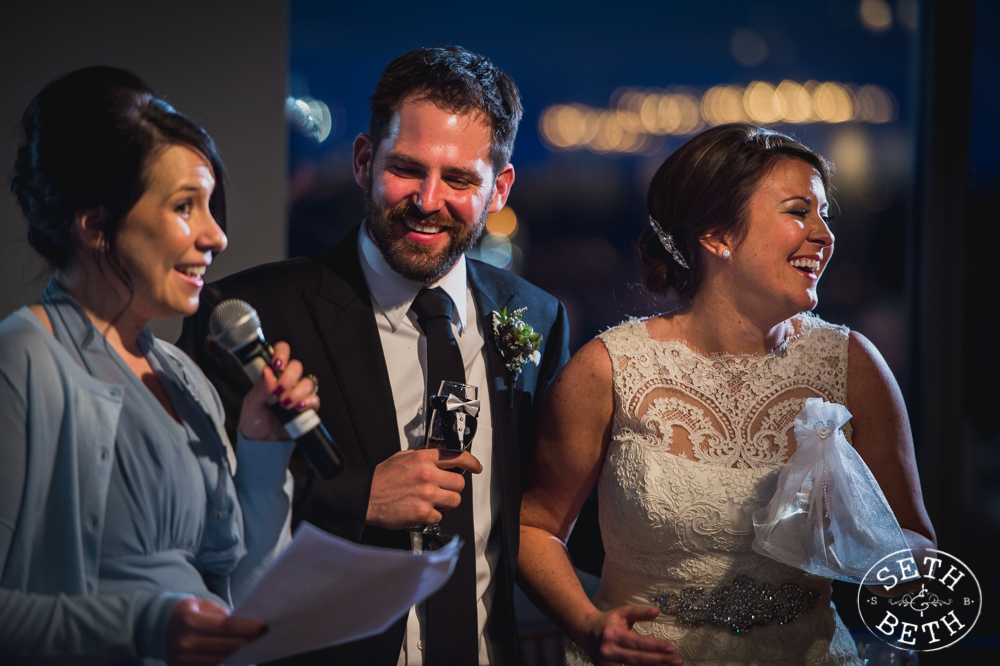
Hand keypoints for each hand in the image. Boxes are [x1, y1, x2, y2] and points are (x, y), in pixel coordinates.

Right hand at [166, 598, 266, 665]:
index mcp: (191, 621)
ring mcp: (183, 659)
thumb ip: (220, 614)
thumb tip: (242, 622)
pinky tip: (238, 654)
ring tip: (254, 644)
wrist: (155, 626)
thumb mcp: (200, 604)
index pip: (225, 627)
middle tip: (264, 636)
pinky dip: (226, 661)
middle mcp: (186, 642)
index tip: (264, 626)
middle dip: (247, 641)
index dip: (246, 628)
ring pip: (220, 659)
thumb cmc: (184, 612)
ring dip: (239, 653)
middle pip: (225, 646)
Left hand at [238, 341, 318, 440]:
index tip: (277, 365)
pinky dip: (307, 403)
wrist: (263, 443)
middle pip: (297, 366)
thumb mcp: (251, 404)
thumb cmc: (254, 421)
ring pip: (307, 382)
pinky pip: (314, 399)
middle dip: (288, 379)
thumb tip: (267, 372)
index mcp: (272, 375)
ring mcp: (298, 394)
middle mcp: (287, 382)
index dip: (282, 353)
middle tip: (277, 393)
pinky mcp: (308, 407)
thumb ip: (259, 389)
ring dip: (296, 394)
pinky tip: (297, 410)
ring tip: (284, 405)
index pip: (281, 353)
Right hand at [366, 448, 482, 528]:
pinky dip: (432, 515)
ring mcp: (427, 495)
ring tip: (433, 501)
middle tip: (443, 489)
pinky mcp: (423, 513)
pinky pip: (440, 516)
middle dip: (453, 487)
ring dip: (447, 502)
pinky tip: (421, 510)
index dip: (471, 462)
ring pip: (455, 500)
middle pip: (459, 482)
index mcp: (423, 458)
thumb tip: (439, 457)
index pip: (457, 456)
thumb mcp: (402, 457)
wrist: (366, 497)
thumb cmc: (381, 478)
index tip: (476, 467)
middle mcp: (428, 475)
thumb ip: (423, 456)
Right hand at [579, 605, 680, 665]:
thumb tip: (657, 610)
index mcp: (613, 634)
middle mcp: (609, 650)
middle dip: (659, 660)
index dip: (656, 646)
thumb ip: (639, 612)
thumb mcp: (622, 613)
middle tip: (677, 660)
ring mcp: (606, 663)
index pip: (638, 642)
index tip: (672, 648)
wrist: (585, 632)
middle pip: (638, 659)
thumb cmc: (608, 621)